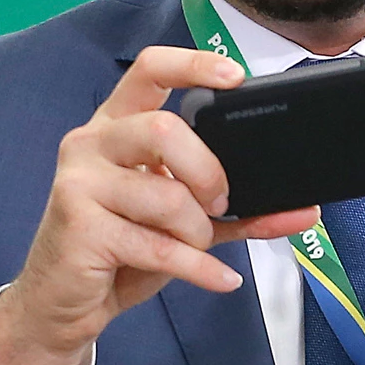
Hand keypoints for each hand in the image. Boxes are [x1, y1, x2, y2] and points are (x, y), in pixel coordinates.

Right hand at [0, 47, 320, 364]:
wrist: (62, 300)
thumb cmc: (119, 250)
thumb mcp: (179, 222)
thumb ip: (236, 210)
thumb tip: (302, 211)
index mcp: (114, 126)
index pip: (149, 70)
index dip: (193, 65)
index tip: (235, 77)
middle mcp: (91, 143)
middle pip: (164, 129)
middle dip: (208, 172)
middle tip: (217, 202)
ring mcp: (79, 182)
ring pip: (166, 196)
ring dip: (198, 232)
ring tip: (195, 247)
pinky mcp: (79, 226)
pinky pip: (159, 246)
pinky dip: (201, 268)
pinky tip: (218, 277)